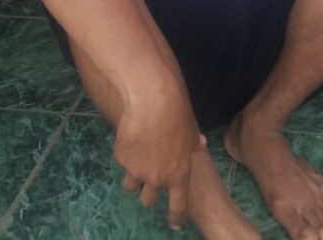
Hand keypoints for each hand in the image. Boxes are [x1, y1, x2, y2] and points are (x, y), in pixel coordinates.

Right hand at [113, 77, 203, 228]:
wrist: (152, 99)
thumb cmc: (178, 111)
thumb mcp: (191, 128)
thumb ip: (193, 142)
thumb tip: (201, 144)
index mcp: (179, 173)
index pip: (178, 204)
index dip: (176, 216)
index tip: (174, 224)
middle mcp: (157, 178)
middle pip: (148, 199)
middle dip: (147, 191)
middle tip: (147, 177)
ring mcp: (137, 170)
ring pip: (130, 184)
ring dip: (132, 175)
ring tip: (135, 155)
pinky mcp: (122, 158)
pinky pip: (122, 161)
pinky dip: (125, 152)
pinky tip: (130, 133)